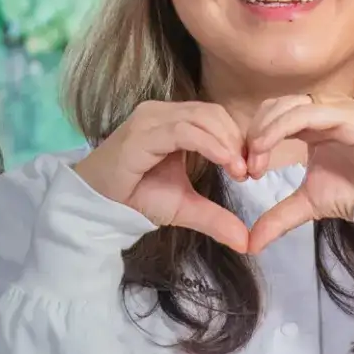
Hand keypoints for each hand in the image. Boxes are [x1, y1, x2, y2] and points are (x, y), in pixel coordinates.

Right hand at [73, 100, 256, 250]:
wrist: (99, 207)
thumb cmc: (137, 199)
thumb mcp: (185, 208)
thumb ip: (216, 218)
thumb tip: (247, 242)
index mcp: (173, 120)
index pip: (216, 117)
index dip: (239, 138)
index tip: (253, 168)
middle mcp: (162, 112)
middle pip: (214, 113)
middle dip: (238, 140)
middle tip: (250, 171)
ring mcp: (151, 119)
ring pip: (202, 118)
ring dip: (227, 143)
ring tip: (239, 171)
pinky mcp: (142, 133)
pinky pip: (184, 131)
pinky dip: (210, 145)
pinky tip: (225, 163)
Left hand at [239, 95, 353, 248]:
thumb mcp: (309, 204)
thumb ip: (279, 217)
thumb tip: (250, 244)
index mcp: (313, 123)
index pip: (271, 117)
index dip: (251, 139)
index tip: (242, 172)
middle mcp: (322, 110)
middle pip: (272, 106)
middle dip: (253, 135)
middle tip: (245, 169)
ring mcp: (335, 109)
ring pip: (285, 106)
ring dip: (262, 132)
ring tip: (253, 164)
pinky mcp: (347, 115)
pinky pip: (304, 113)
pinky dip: (278, 129)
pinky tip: (265, 151)